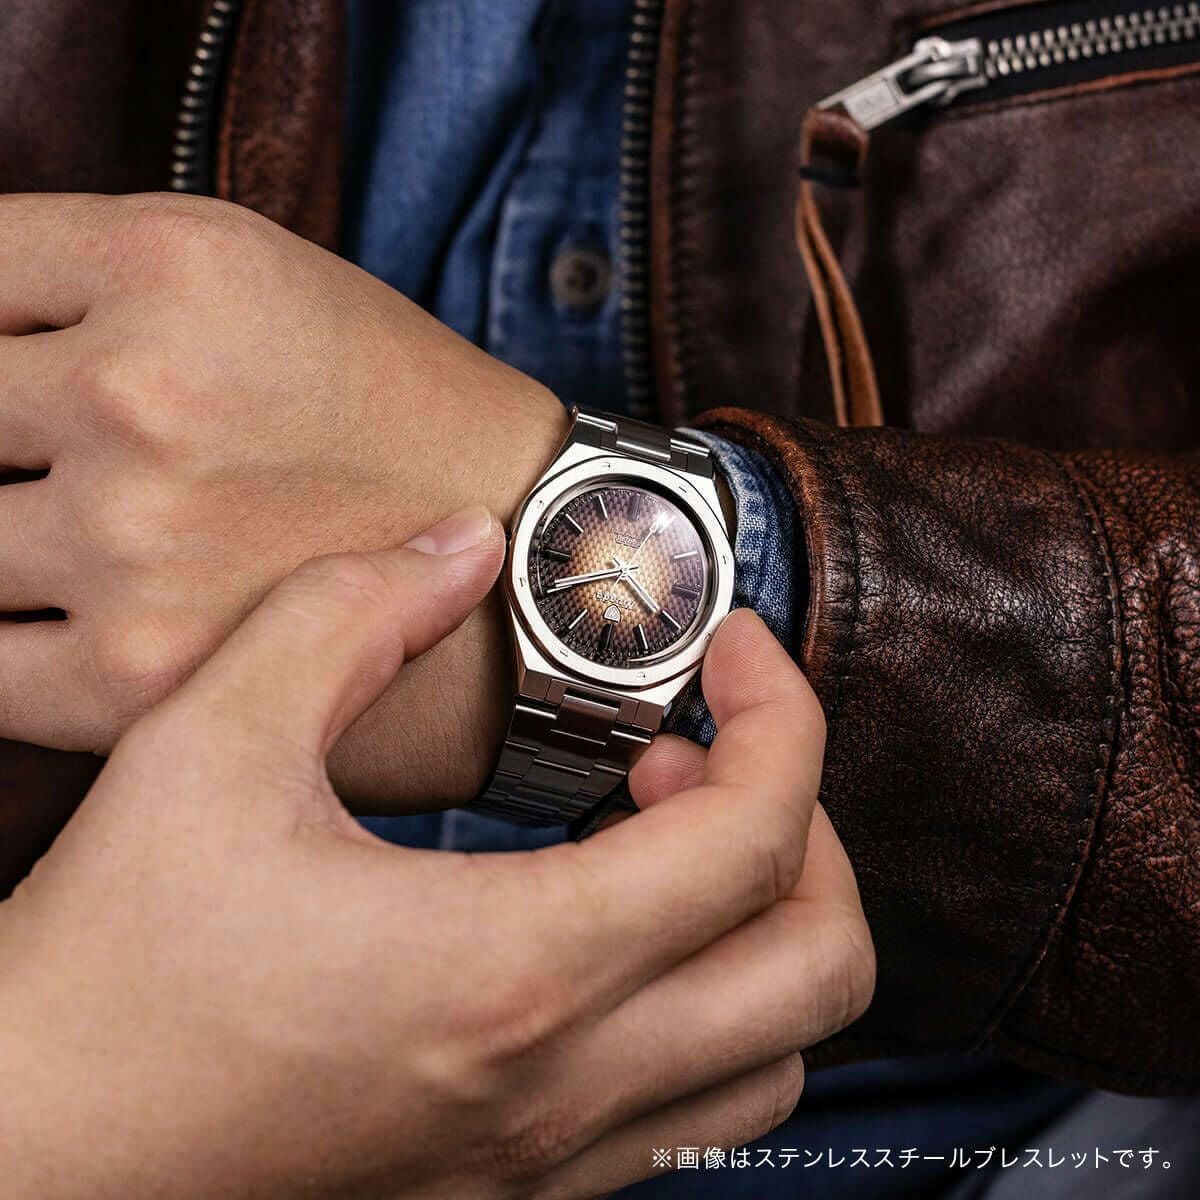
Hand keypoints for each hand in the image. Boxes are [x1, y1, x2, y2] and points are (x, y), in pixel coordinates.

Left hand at [0, 192, 568, 809]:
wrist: (528, 554)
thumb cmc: (397, 414)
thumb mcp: (259, 277)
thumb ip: (82, 283)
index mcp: (174, 263)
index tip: (32, 376)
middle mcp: (143, 395)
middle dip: (14, 440)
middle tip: (113, 471)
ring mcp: (131, 543)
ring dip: (18, 538)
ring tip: (131, 541)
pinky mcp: (132, 677)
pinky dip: (15, 642)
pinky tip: (93, 623)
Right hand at [0, 521, 873, 1199]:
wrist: (34, 1152)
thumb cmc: (107, 969)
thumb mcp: (207, 745)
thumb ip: (347, 616)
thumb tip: (458, 547)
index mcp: (512, 969)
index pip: (756, 838)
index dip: (779, 714)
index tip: (733, 651)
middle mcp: (560, 1085)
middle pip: (819, 964)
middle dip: (802, 824)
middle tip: (695, 751)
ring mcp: (548, 1158)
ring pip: (776, 1056)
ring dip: (759, 923)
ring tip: (651, 835)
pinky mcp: (515, 1188)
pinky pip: (694, 1109)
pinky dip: (705, 1001)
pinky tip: (602, 927)